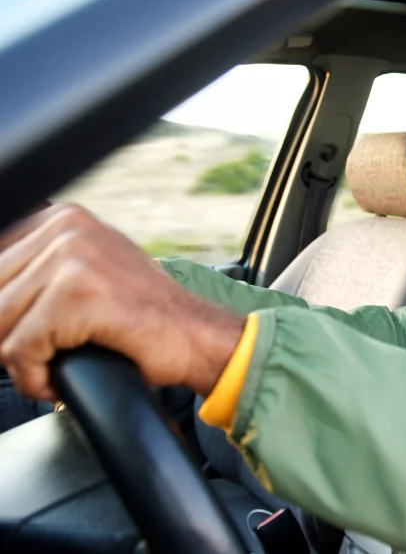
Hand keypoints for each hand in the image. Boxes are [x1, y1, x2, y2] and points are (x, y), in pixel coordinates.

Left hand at [0, 203, 244, 399]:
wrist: (196, 336)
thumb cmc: (145, 315)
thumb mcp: (89, 270)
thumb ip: (40, 268)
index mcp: (63, 217)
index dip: (5, 307)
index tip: (25, 328)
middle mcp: (65, 227)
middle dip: (8, 335)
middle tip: (43, 355)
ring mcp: (71, 257)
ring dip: (21, 361)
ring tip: (52, 367)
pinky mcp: (76, 295)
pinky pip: (19, 348)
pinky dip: (32, 377)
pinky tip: (56, 379)